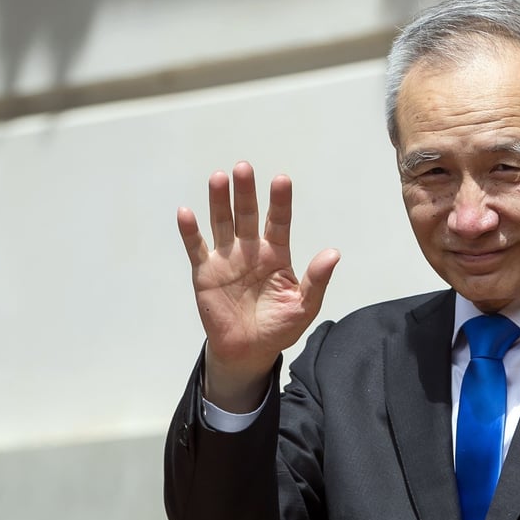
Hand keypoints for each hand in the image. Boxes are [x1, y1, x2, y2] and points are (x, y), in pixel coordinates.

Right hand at [177, 161, 339, 409]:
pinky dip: (190, 232)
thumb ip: (317, 280)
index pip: (279, 222)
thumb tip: (334, 253)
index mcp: (277, 255)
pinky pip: (197, 248)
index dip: (280, 202)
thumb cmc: (279, 327)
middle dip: (246, 193)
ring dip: (220, 202)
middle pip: (248, 215)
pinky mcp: (206, 272)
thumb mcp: (304, 306)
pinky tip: (186, 213)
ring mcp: (227, 259)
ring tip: (219, 179)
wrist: (249, 351)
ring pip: (222, 224)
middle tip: (244, 168)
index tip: (281, 179)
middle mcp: (251, 250)